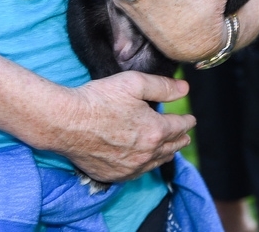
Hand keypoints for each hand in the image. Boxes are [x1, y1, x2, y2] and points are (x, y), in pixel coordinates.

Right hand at [56, 70, 193, 182]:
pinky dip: (145, 165)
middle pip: (170, 148)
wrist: (67, 122)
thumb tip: (184, 89)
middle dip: (180, 140)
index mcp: (154, 131)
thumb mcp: (133, 83)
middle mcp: (146, 154)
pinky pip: (137, 173)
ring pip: (155, 163)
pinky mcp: (114, 175)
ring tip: (170, 151)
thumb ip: (161, 87)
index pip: (178, 127)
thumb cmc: (99, 99)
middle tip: (185, 136)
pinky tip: (144, 162)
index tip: (191, 119)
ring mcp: (130, 168)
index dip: (186, 122)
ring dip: (166, 155)